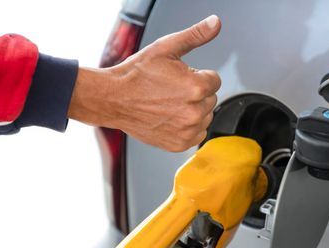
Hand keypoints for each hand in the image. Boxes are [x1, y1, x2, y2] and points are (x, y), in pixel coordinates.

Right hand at [67, 15, 221, 151]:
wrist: (114, 99)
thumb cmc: (136, 75)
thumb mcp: (166, 48)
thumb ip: (195, 35)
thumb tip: (215, 23)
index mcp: (196, 87)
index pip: (214, 80)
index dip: (197, 75)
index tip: (179, 77)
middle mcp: (194, 111)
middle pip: (210, 99)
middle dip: (196, 93)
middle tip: (171, 90)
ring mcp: (187, 130)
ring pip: (205, 117)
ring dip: (193, 110)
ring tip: (169, 104)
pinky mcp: (180, 144)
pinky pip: (197, 134)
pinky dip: (188, 128)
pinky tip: (171, 117)